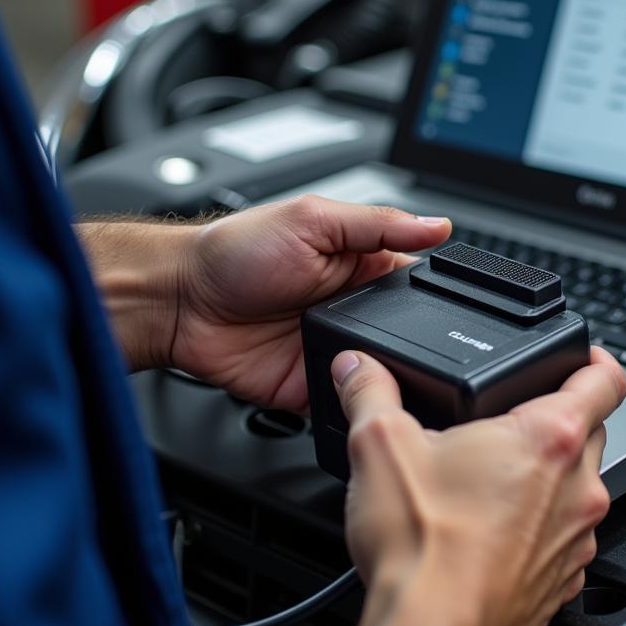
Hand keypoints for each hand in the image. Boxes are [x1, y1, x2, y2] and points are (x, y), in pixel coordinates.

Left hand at [171, 196, 451, 410]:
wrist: (178, 301)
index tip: (446, 307)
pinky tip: (354, 397)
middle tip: (402, 341)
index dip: (433, 298)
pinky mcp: (311, 388)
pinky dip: (352, 405)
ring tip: (375, 367)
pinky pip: (344, 405)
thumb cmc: (234, 251)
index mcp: (360, 267)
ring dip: (383, 376)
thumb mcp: (312, 220)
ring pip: (380, 376)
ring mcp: (332, 351)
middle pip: (406, 338)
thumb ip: (377, 224)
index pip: (416, 286)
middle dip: (411, 344)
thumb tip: (436, 225)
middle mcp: (351, 311)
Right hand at [335, 346, 625, 625]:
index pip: (607, 380)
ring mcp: (577, 539)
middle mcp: (577, 487)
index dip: (598, 359)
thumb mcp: (380, 446)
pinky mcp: (563, 582)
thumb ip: (370, 393)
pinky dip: (540, 531)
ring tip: (492, 484)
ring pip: (579, 490)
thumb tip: (358, 368)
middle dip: (560, 421)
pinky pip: (565, 541)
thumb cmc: (424, 547)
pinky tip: (493, 537)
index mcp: (548, 438)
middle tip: (514, 423)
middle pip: (591, 433)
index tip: (586, 357)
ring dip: (549, 480)